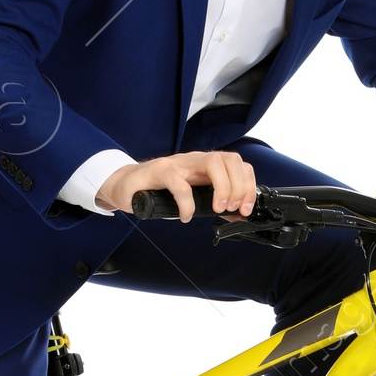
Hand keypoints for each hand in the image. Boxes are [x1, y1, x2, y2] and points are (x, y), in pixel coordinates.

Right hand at [95, 148, 258, 220]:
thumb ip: (212, 204)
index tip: (245, 209)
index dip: (248, 186)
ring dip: (222, 188)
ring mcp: (178, 163)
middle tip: (231, 208)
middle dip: (239, 186)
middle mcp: (195, 160)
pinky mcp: (159, 171)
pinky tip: (184, 216)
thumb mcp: (191, 198)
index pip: (238, 165)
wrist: (127, 186)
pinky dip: (187, 204)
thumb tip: (235, 215)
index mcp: (206, 167)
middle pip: (230, 159)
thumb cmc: (158, 191)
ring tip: (216, 208)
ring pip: (212, 163)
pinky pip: (180, 184)